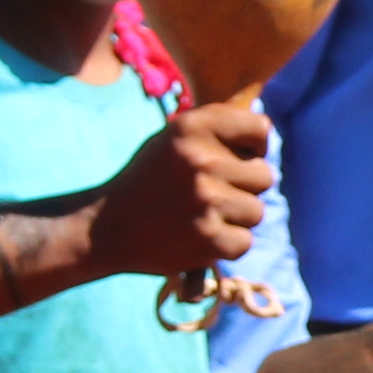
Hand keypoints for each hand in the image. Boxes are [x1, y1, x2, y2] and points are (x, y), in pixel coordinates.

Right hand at [84, 93, 277, 282]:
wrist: (106, 228)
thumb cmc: (148, 181)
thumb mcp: (173, 141)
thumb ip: (216, 133)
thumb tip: (266, 136)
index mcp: (192, 127)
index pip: (261, 129)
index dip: (255, 147)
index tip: (240, 158)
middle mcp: (200, 160)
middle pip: (264, 175)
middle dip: (245, 188)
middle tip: (213, 195)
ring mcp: (206, 200)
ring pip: (256, 211)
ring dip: (235, 219)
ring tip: (202, 217)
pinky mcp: (210, 238)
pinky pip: (244, 242)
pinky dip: (225, 245)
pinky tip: (198, 238)